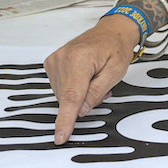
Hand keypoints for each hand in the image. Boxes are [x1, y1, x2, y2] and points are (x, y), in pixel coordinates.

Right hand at [43, 15, 138, 144]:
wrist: (111, 30)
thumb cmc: (116, 47)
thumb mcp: (116, 71)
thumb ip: (97, 92)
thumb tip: (80, 111)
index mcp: (80, 59)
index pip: (71, 96)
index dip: (65, 120)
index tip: (60, 137)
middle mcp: (63, 58)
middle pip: (68, 98)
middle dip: (84, 99)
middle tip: (101, 85)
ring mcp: (55, 59)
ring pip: (62, 94)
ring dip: (78, 94)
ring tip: (94, 78)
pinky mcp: (51, 62)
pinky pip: (59, 87)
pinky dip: (72, 87)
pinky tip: (84, 77)